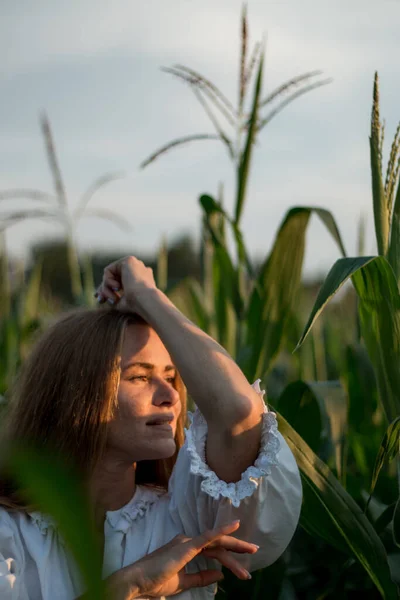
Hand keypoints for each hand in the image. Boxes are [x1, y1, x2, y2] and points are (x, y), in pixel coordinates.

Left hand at [95, 256, 156, 314]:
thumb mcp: (121, 302)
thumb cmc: (136, 306)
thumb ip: (112, 296)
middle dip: (104, 289)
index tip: (100, 300)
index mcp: (141, 280)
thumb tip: (99, 295)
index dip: (108, 289)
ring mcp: (134, 264)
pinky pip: (108, 270)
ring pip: (110, 274)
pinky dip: (108, 281)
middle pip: (113, 277)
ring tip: (113, 298)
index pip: (120, 281)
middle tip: (100, 300)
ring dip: (106, 288)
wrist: (145, 301)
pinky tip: (117, 288)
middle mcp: (139, 270)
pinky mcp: (129, 260)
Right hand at [106, 520, 257, 598]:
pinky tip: (235, 526)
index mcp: (186, 548)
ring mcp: (188, 541)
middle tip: (255, 551)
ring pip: (217, 542)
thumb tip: (220, 574)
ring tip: (251, 552)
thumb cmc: (155, 581)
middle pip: (218, 544)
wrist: (138, 582)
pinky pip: (208, 536)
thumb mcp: (183, 582)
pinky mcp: (187, 546)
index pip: (213, 550)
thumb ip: (201, 577)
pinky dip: (222, 530)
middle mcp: (188, 541)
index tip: (243, 568)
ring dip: (235, 547)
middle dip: (238, 548)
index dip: (229, 557)